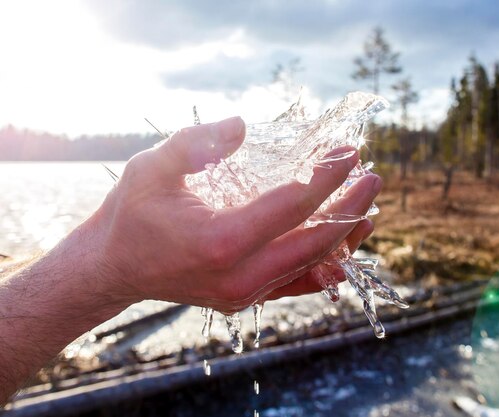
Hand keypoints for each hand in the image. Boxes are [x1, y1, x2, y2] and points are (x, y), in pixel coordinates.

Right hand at [94, 116, 381, 312]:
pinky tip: (345, 244)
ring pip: (313, 266)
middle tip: (372, 176)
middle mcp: (239, 276)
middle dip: (350, 206)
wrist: (116, 267)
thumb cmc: (133, 213)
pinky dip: (327, 262)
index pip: (293, 205)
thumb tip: (244, 125)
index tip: (349, 152)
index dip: (327, 176)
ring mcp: (245, 294)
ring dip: (345, 235)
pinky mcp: (247, 299)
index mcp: (219, 241)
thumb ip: (197, 143)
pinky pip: (299, 284)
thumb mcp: (151, 167)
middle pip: (316, 241)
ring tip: (369, 206)